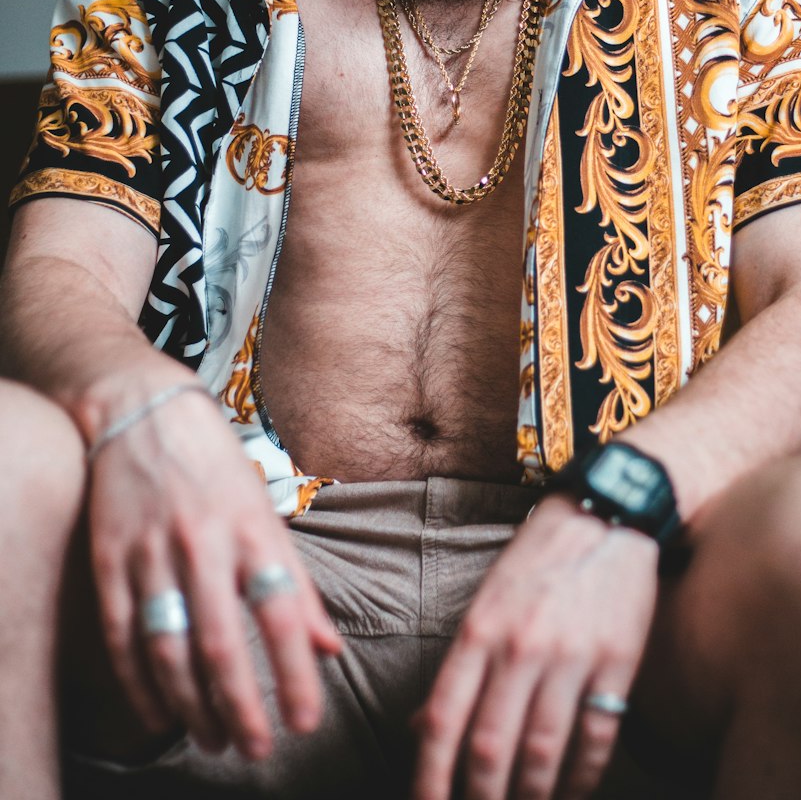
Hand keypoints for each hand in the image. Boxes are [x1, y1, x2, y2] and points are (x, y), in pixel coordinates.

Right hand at [87, 387, 341, 758]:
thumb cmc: (217, 465)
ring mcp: (151, 553)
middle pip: (221, 644)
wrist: (143, 412)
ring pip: (168, 649)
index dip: (298, 673)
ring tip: (214, 738)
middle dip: (241, 706)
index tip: (309, 719)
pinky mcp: (109, 560)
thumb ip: (298, 582)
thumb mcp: (266, 514)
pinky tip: (158, 712)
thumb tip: (330, 646)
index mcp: (253, 531)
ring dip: (191, 705)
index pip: (283, 614)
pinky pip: (120, 635)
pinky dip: (139, 683)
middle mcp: (204, 544)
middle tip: (257, 747)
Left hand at [412, 494, 658, 799]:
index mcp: (480, 629)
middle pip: (490, 747)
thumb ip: (459, 667)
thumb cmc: (538, 560)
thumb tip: (422, 728)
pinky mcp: (617, 661)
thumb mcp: (487, 602)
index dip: (430, 778)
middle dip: (480, 799)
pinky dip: (583, 777)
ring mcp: (571, 655)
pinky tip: (573, 791)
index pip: (444, 720)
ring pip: (542, 751)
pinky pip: (596, 736)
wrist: (605, 514)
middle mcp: (520, 646)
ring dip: (531, 795)